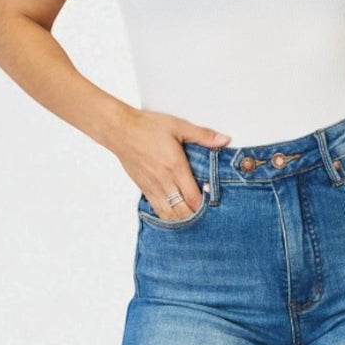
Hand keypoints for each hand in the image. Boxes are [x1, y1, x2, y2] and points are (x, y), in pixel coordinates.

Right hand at [116, 108, 231, 220]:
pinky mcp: (144, 189)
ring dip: (183, 218)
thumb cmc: (148, 127)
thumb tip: (224, 140)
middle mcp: (164, 181)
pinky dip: (169, 216)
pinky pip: (158, 210)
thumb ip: (203, 135)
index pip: (193, 198)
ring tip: (194, 216)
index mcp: (175, 167)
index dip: (205, 204)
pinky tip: (177, 214)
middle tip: (207, 213)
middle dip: (196, 215)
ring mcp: (152, 187)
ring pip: (169, 215)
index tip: (213, 201)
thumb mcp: (178, 126)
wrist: (120, 130)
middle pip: (183, 211)